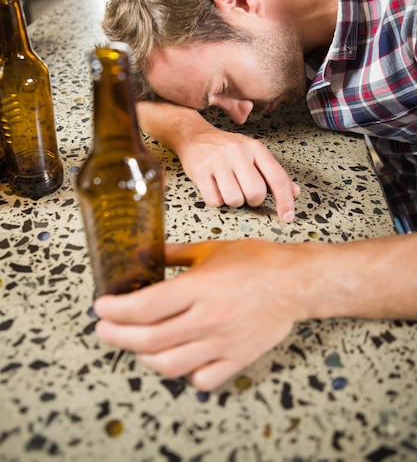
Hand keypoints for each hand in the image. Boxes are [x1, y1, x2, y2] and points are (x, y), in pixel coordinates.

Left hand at [94, 239, 306, 390]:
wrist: (296, 282)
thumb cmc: (258, 261)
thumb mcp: (211, 249)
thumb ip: (173, 253)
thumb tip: (143, 254)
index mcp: (200, 287)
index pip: (146, 307)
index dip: (116, 311)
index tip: (100, 308)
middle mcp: (208, 319)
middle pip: (149, 340)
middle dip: (117, 336)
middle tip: (104, 330)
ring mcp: (223, 343)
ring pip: (170, 365)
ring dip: (144, 358)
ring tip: (136, 345)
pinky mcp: (237, 358)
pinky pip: (202, 379)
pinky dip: (184, 375)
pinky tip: (178, 359)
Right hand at [177, 127, 299, 221]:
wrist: (194, 136)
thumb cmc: (228, 149)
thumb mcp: (253, 154)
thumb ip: (273, 173)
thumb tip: (295, 192)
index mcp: (255, 148)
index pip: (276, 178)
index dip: (285, 201)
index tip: (287, 217)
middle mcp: (238, 152)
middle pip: (255, 193)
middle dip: (253, 200)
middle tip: (245, 193)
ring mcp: (218, 161)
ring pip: (234, 199)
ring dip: (233, 201)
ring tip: (227, 187)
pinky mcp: (200, 171)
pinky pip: (214, 201)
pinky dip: (216, 200)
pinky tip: (214, 187)